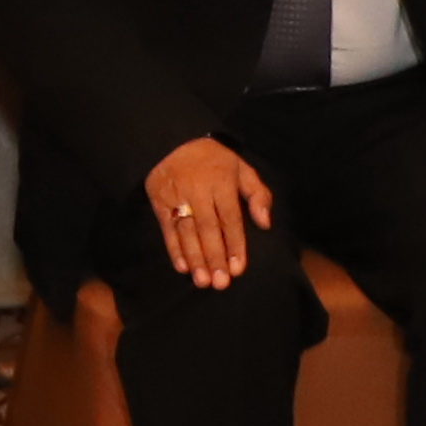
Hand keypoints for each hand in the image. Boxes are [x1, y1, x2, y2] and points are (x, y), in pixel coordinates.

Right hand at [142, 135, 273, 289]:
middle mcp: (198, 190)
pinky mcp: (159, 201)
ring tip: (203, 281)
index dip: (234, 244)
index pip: (230, 218)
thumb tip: (265, 223)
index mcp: (221, 181)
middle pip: (207, 228)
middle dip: (214, 257)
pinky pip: (167, 229)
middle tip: (221, 284)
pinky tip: (183, 267)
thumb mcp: (242, 169)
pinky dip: (174, 249)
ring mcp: (176, 195)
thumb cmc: (215, 161)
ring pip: (186, 231)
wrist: (174, 141)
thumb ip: (258, 194)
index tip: (238, 269)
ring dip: (195, 258)